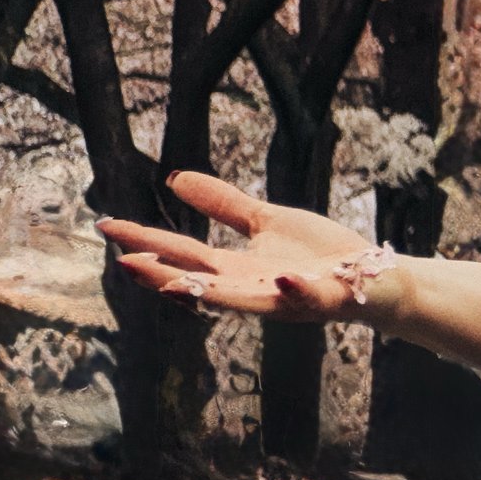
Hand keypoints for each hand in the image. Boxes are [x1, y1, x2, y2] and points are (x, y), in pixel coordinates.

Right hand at [95, 171, 407, 326]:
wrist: (373, 275)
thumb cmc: (318, 252)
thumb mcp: (265, 221)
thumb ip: (224, 205)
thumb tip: (175, 179)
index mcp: (236, 269)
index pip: (182, 253)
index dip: (146, 240)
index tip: (107, 226)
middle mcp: (252, 288)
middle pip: (200, 283)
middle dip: (162, 276)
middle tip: (124, 263)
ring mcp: (286, 296)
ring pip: (243, 300)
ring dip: (210, 293)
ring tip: (175, 284)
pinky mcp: (324, 297)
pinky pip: (307, 297)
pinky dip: (294, 288)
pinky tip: (282, 276)